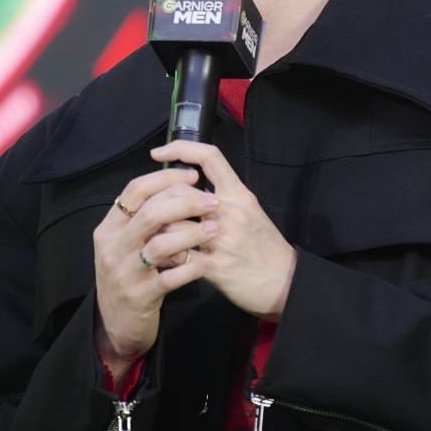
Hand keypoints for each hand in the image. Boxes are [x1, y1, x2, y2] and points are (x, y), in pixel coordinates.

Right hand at [93, 166, 214, 363]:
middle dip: (185, 202)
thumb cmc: (130, 275)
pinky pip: (169, 278)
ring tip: (215, 228)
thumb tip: (178, 184)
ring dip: (191, 233)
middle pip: (150, 213)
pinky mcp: (140, 297)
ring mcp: (124, 273)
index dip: (165, 178)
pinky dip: (191, 268)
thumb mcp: (127, 244)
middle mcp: (112, 247)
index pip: (135, 190)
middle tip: (212, 200)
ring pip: (160, 244)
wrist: (117, 324)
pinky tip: (207, 262)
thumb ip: (144, 218)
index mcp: (110, 227)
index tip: (193, 176)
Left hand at [147, 139, 297, 320]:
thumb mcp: (251, 212)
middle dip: (156, 199)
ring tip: (150, 234)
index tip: (158, 153)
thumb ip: (224, 198)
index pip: (209, 157)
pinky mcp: (214, 267)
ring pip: (173, 224)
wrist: (285, 283)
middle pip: (181, 192)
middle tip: (145, 206)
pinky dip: (164, 256)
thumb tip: (191, 187)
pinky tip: (159, 258)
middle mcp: (230, 212)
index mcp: (239, 194)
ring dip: (157, 230)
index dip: (181, 148)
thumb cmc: (266, 247)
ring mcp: (222, 239)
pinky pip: (178, 257)